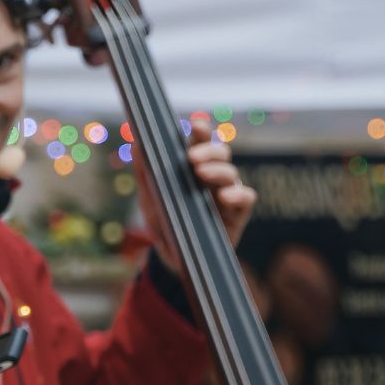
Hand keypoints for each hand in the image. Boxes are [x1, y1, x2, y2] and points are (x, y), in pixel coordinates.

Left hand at [136, 116, 256, 274]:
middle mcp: (212, 179)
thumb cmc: (164, 222)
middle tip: (192, 158)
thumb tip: (137, 142)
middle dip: (209, 150)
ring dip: (219, 170)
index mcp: (192, 169)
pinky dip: (238, 194)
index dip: (202, 131)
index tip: (196, 125)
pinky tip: (224, 196)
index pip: (201, 143)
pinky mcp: (236, 215)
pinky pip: (246, 198)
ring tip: (202, 173)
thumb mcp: (150, 198)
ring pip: (232, 174)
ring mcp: (226, 195)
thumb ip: (144, 171)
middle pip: (221, 153)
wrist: (171, 259)